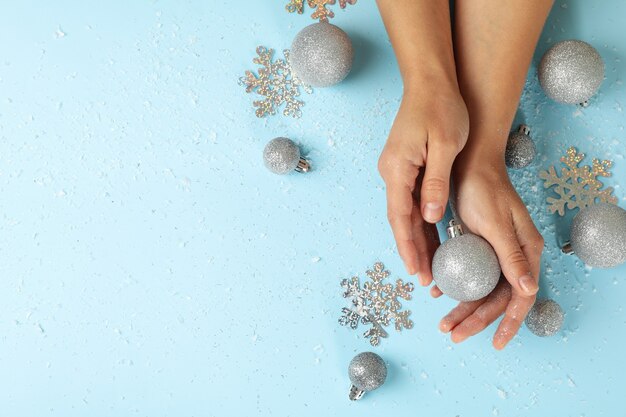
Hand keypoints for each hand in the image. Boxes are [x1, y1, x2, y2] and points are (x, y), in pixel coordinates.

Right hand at [378, 86, 468, 283]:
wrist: (430, 80)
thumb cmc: (440, 107)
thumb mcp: (445, 144)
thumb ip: (436, 182)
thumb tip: (430, 217)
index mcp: (398, 168)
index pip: (400, 215)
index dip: (407, 245)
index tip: (415, 271)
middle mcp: (392, 172)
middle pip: (400, 220)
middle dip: (412, 250)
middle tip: (425, 280)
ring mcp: (397, 170)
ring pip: (406, 214)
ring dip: (416, 240)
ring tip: (429, 268)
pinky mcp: (406, 167)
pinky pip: (412, 202)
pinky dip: (420, 222)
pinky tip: (430, 239)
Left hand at [433, 161, 543, 348]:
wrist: (468, 163)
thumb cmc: (484, 189)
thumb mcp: (494, 224)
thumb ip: (511, 257)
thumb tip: (528, 290)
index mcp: (527, 252)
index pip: (522, 297)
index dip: (509, 322)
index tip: (496, 343)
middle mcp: (515, 256)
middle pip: (498, 298)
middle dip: (477, 320)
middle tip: (453, 335)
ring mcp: (497, 252)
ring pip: (482, 289)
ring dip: (464, 307)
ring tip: (444, 323)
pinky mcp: (480, 246)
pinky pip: (471, 274)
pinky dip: (456, 285)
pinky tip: (438, 291)